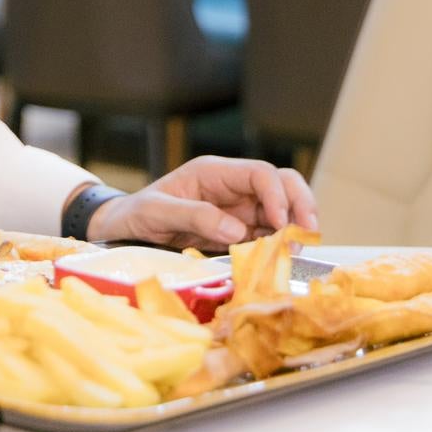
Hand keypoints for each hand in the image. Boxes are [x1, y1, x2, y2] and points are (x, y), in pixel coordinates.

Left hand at [83, 156, 317, 250]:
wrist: (123, 229)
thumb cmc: (136, 213)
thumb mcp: (157, 212)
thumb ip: (195, 216)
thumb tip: (237, 229)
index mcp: (214, 172)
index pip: (260, 174)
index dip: (279, 195)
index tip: (283, 224)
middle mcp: (232, 187)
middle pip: (281, 185)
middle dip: (300, 205)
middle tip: (308, 236)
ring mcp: (238, 209)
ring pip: (281, 210)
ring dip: (294, 228)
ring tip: (296, 252)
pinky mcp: (237, 231)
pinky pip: (267, 234)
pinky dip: (278, 245)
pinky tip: (281, 259)